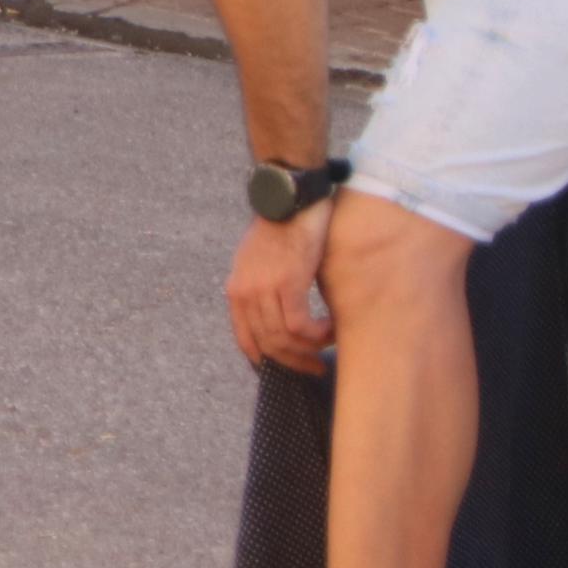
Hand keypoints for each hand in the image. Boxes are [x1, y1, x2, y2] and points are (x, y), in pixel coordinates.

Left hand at [225, 199, 336, 375]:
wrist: (291, 197)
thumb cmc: (283, 225)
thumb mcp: (261, 260)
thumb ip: (264, 287)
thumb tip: (280, 316)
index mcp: (236, 289)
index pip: (245, 339)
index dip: (266, 360)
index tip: (286, 369)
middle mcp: (244, 292)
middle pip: (267, 345)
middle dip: (294, 363)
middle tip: (316, 368)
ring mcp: (263, 289)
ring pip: (284, 339)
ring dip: (310, 349)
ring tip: (329, 344)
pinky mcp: (287, 283)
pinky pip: (300, 326)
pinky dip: (317, 334)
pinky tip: (331, 328)